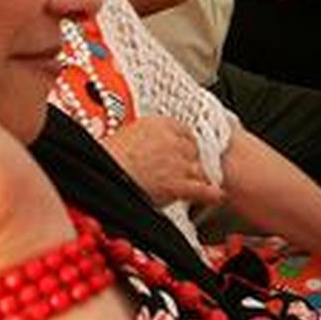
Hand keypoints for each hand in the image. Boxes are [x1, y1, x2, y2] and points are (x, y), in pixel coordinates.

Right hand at [104, 116, 224, 206]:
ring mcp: (178, 163)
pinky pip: (203, 190)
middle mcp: (172, 141)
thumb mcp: (126, 135)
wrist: (104, 177)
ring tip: (195, 185)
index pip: (184, 131)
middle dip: (190, 161)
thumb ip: (144, 136)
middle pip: (193, 151)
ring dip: (196, 178)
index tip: (184, 149)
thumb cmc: (107, 159)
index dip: (185, 143)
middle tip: (184, 170)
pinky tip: (216, 195)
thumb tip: (145, 143)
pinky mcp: (179, 185)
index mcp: (158, 124)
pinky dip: (211, 194)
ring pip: (199, 170)